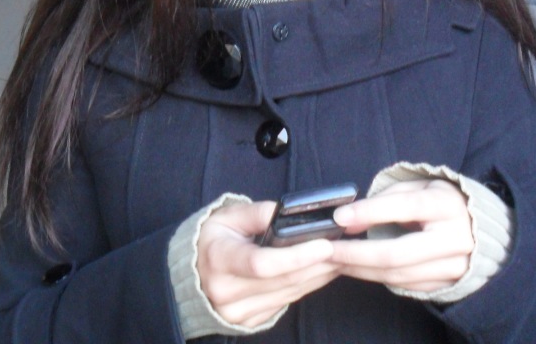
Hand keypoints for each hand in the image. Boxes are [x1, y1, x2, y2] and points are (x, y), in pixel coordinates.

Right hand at [196, 201, 340, 326]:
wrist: (192, 273)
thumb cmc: (213, 238)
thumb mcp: (227, 216)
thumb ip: (257, 213)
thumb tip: (287, 213)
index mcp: (218, 259)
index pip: (263, 263)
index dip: (297, 256)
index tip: (325, 245)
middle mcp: (225, 291)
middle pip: (283, 281)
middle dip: (318, 265)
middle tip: (344, 249)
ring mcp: (236, 312)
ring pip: (289, 294)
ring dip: (317, 277)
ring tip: (338, 259)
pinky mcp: (247, 322)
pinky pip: (285, 304)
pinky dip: (305, 287)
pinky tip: (319, 273)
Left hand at [328, 179, 473, 292]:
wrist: (481, 230)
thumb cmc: (440, 203)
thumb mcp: (418, 187)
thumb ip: (384, 199)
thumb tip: (347, 220)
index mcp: (447, 205)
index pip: (405, 207)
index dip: (369, 212)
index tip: (339, 217)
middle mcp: (455, 239)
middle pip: (396, 254)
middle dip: (355, 254)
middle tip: (327, 250)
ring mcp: (454, 267)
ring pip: (397, 274)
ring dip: (360, 269)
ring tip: (335, 261)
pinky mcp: (448, 285)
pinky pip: (405, 285)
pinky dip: (377, 277)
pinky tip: (357, 269)